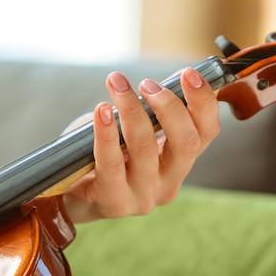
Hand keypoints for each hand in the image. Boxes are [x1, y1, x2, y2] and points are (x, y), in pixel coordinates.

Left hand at [63, 67, 219, 222]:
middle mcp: (168, 183)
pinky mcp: (114, 203)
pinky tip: (102, 111)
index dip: (204, 101)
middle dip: (170, 106)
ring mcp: (143, 197)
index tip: (189, 73)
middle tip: (147, 83)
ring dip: (131, 109)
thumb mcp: (134, 131)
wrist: (69, 193)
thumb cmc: (103, 154)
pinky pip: (112, 163)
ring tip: (117, 84)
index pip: (207, 133)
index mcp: (180, 162)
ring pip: (146, 149)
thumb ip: (153, 112)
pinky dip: (106, 133)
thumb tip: (164, 80)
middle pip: (186, 144)